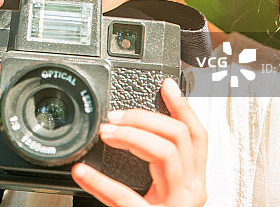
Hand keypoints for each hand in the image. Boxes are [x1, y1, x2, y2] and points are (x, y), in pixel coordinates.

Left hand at [71, 78, 206, 205]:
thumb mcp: (161, 191)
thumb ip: (154, 164)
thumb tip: (131, 128)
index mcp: (192, 182)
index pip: (197, 136)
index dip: (183, 107)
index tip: (165, 84)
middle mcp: (191, 192)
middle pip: (179, 138)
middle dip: (145, 118)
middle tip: (114, 116)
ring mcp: (177, 206)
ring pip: (164, 154)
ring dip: (130, 137)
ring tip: (104, 134)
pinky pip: (127, 196)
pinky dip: (100, 182)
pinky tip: (82, 173)